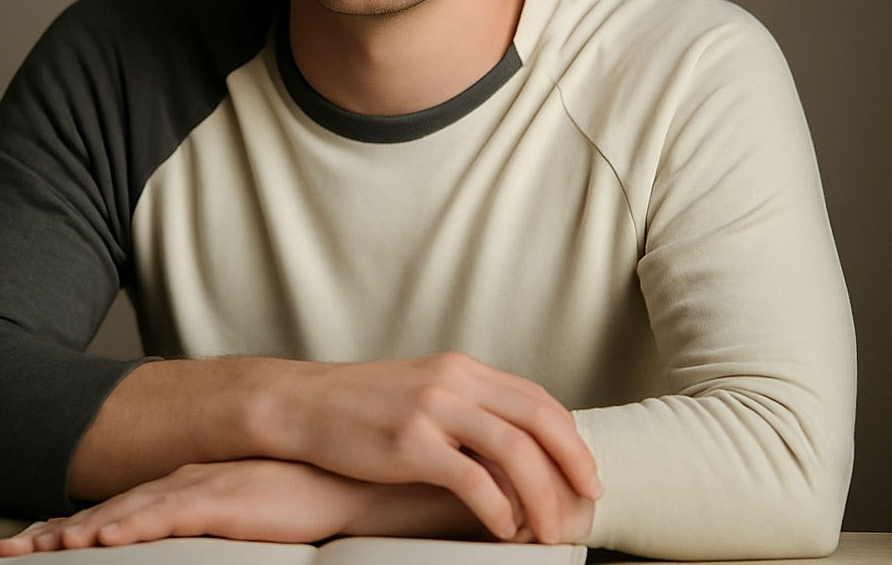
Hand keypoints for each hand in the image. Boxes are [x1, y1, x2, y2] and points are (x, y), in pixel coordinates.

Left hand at [0, 459, 370, 555]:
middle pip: (108, 509)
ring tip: (38, 548)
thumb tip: (173, 534)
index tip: (27, 544)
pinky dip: (131, 525)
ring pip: (127, 511)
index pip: (116, 509)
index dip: (68, 526)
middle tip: (7, 549)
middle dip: (54, 531)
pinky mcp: (222, 499)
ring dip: (79, 529)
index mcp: (184, 484)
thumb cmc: (291, 498)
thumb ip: (201, 517)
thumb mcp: (235, 508)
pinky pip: (167, 515)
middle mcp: (183, 480)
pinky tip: (102, 537)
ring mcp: (201, 486)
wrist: (339, 480)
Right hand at [257, 352, 601, 542]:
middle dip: (572, 461)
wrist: (305, 404)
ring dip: (542, 494)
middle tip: (590, 499)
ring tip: (550, 528)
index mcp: (461, 368)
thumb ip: (467, 408)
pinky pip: (472, 479)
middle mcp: (453, 380)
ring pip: (513, 450)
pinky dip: (497, 508)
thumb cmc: (364, 406)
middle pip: (536, 417)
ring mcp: (432, 409)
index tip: (585, 470)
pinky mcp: (409, 443)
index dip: (568, 434)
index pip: (534, 396)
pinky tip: (503, 528)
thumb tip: (513, 445)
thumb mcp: (423, 390)